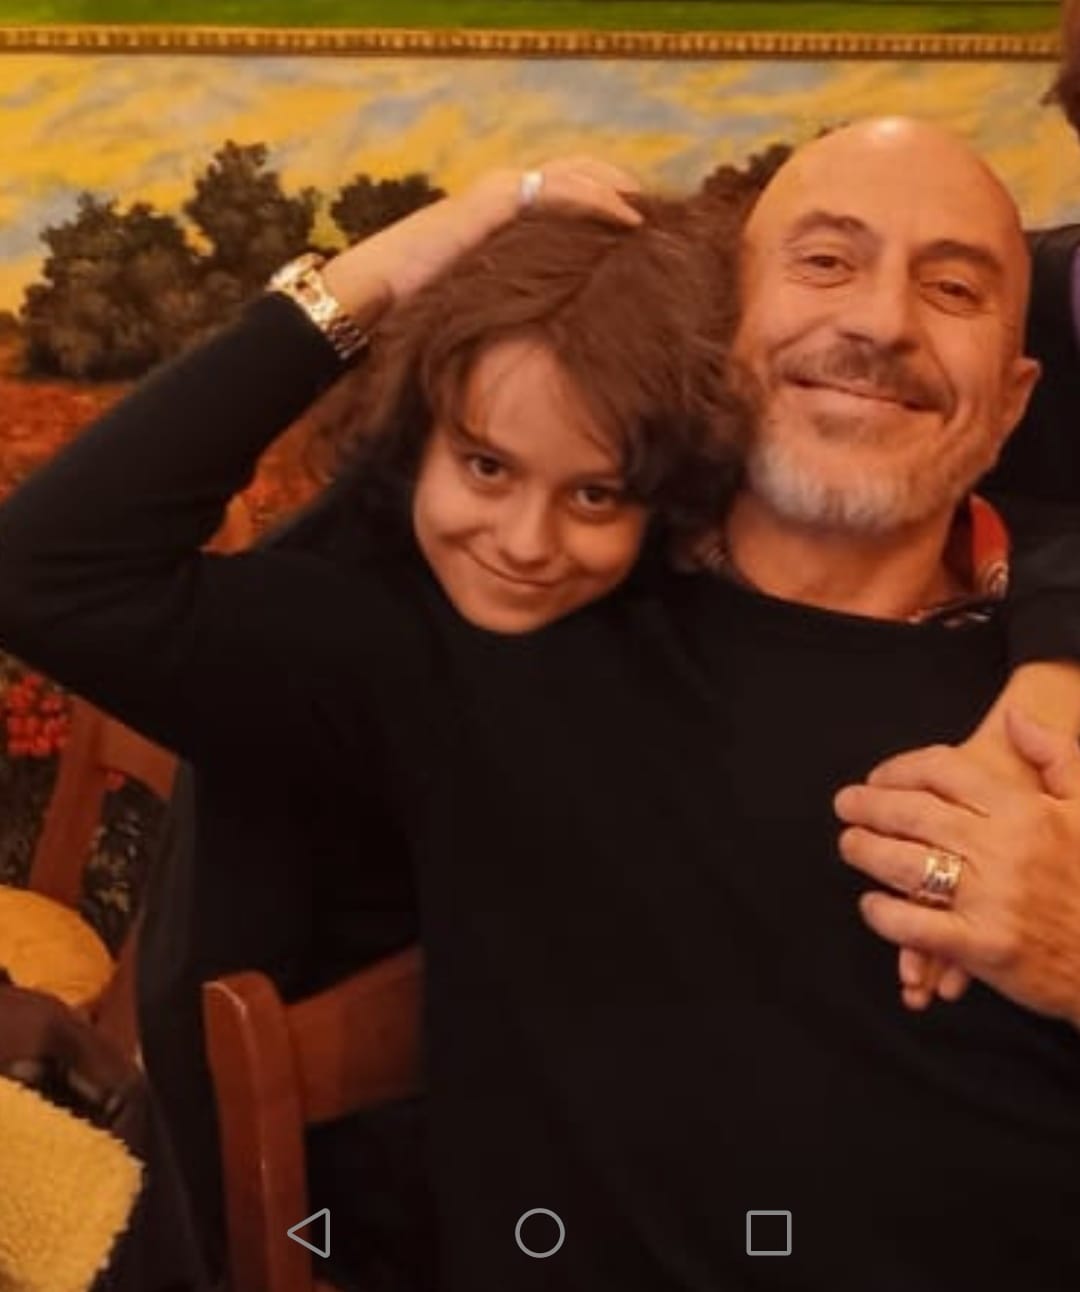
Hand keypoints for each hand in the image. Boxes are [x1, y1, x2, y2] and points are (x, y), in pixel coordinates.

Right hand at [323, 156, 641, 307]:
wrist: (382, 287)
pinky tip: (630, 218)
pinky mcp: (499, 197)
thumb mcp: (485, 293)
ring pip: (578, 173)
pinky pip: (562, 189)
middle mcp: (505, 189)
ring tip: (652, 212)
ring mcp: (502, 188)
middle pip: (579, 170)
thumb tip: (551, 322)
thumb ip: (517, 291)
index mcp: (504, 209)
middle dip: (621, 184)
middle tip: (658, 211)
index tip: (639, 223)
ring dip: (620, 188)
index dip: (605, 197)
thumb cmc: (423, 300)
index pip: (565, 187)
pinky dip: (600, 199)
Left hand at [834, 710, 1079, 1027]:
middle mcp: (1004, 850)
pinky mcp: (983, 947)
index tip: (879, 777)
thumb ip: (1056, 754)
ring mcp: (991, 900)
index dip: (899, 769)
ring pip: (906, 866)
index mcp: (1026, 811)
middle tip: (846, 805)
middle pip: (914, 814)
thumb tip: (1017, 718)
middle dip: (869, 806)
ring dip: (867, 852)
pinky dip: (885, 913)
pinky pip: (916, 926)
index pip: (943, 771)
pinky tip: (873, 904)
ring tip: (850, 845)